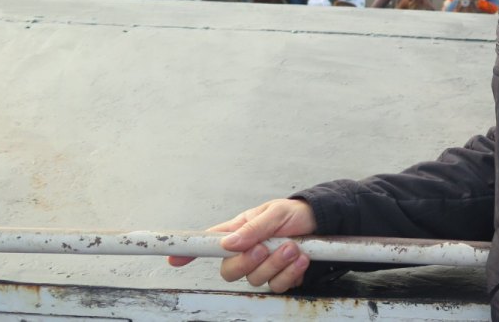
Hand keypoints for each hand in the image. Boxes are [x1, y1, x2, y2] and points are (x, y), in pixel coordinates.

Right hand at [167, 198, 317, 291]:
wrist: (324, 223)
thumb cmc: (296, 214)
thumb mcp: (276, 212)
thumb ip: (254, 228)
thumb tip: (229, 243)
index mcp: (240, 231)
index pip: (209, 243)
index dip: (190, 252)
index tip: (174, 258)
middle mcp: (247, 251)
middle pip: (229, 271)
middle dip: (248, 262)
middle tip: (265, 247)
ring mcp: (263, 267)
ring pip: (256, 280)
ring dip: (277, 264)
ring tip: (293, 247)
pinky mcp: (279, 278)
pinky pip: (277, 286)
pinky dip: (291, 272)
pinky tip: (301, 258)